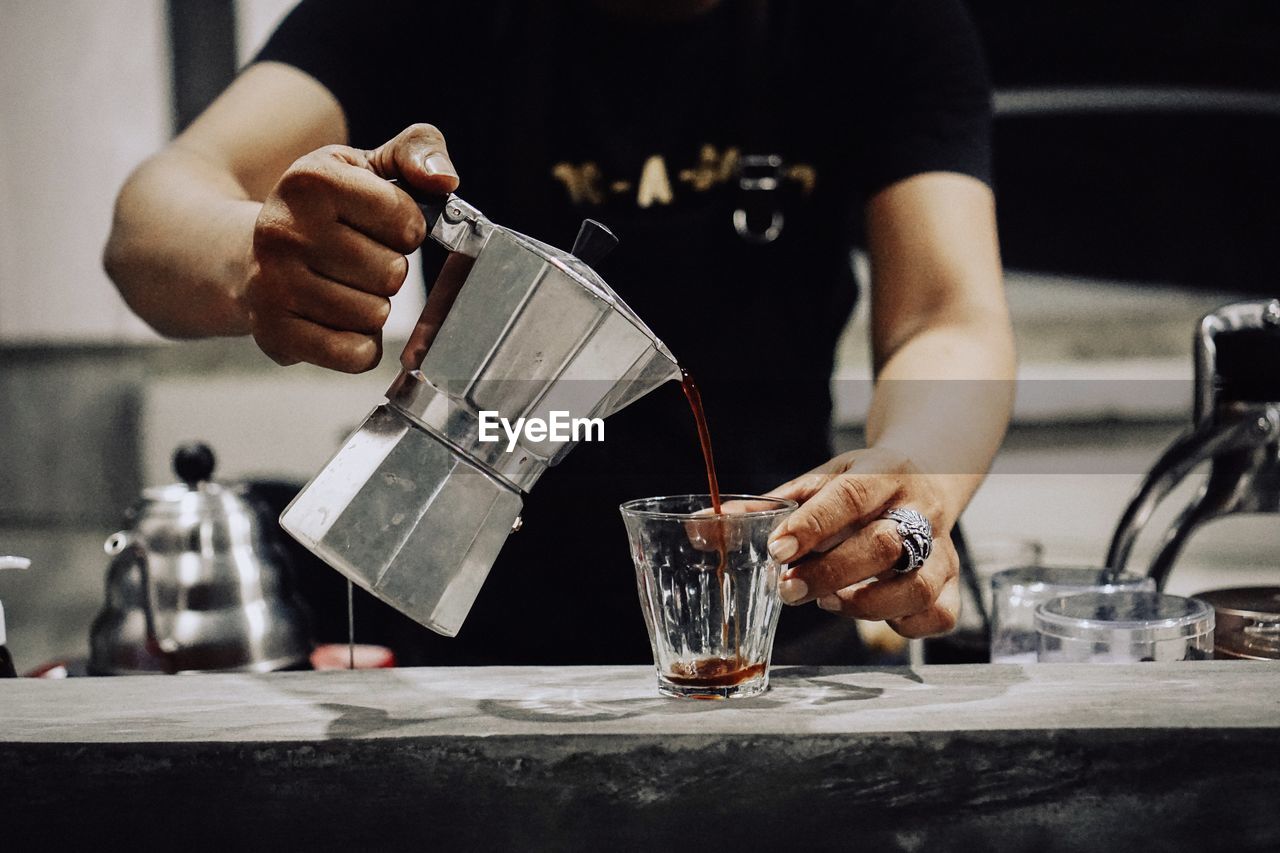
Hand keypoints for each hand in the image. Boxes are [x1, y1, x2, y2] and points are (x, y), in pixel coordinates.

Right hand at [246, 123, 458, 371]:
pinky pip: (355, 355)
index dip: (408, 227)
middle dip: (389, 269)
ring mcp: (273, 285)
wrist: (246, 252)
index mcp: (310, 180)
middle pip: (392, 274)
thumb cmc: (323, 210)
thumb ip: (418, 151)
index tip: (383, 225)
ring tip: (344, 287)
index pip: (406, 221)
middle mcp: (283, 231)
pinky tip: (339, 322)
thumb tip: (444, 181)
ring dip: (374, 307)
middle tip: (360, 260)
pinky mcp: (275, 334)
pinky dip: (361, 346)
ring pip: (376, 316)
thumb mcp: (367, 165)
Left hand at [765, 448, 959, 638]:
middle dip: (832, 572)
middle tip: (789, 589)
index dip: (813, 525)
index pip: (850, 496)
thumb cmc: (863, 487)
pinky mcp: (952, 581)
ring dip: (866, 604)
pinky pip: (939, 615)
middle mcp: (920, 510)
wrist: (930, 476)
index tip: (777, 548)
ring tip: (827, 601)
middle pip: (886, 545)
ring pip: (918, 586)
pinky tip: (869, 612)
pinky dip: (903, 624)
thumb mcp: (820, 482)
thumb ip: (770, 508)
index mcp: (883, 475)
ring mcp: (942, 548)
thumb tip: (704, 527)